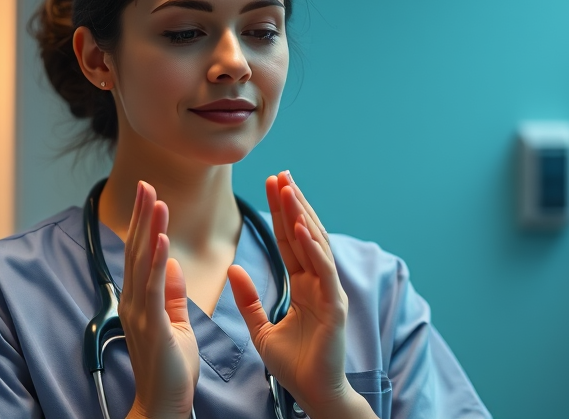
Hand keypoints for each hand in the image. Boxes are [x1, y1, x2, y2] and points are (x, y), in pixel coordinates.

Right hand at [120, 181, 198, 418]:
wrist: (163, 404)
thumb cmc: (170, 370)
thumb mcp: (175, 323)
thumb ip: (172, 295)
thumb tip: (173, 266)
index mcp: (139, 300)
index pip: (142, 253)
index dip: (145, 223)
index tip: (151, 195)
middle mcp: (133, 301)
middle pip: (138, 250)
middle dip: (143, 216)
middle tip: (146, 184)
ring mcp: (139, 313)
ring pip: (143, 262)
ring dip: (151, 229)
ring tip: (156, 201)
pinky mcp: (152, 325)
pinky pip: (153, 287)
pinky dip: (158, 261)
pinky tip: (162, 239)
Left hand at [228, 171, 359, 416]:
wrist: (312, 394)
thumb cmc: (293, 365)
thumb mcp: (261, 328)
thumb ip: (249, 298)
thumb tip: (233, 269)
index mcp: (304, 286)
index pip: (290, 242)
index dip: (280, 214)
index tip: (271, 186)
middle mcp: (319, 283)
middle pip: (304, 236)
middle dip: (292, 205)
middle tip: (280, 175)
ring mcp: (330, 293)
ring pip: (316, 246)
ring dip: (302, 216)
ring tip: (289, 191)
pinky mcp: (335, 307)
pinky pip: (324, 272)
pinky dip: (313, 249)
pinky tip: (301, 228)